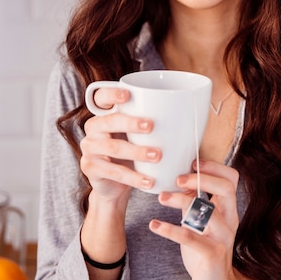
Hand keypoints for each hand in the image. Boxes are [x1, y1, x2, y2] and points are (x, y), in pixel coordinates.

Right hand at [81, 87, 160, 201]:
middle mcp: (94, 127)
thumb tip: (191, 113)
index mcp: (105, 113)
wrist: (114, 186)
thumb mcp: (139, 137)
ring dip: (137, 151)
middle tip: (151, 126)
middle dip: (131, 123)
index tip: (128, 95)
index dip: (111, 93)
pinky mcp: (90, 168)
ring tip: (157, 156)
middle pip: (109, 121)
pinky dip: (133, 177)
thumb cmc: (132, 154)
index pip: (101, 96)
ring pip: (113, 147)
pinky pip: (113, 172)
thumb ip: (152, 123)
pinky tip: (149, 180)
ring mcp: (89, 148)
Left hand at [149, 160, 239, 279]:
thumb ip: (194, 199)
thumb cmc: (205, 246)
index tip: (192, 163)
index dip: (214, 167)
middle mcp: (230, 219)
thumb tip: (178, 176)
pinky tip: (154, 225)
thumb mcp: (201, 219)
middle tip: (177, 179)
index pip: (232, 178)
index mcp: (228, 207)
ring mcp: (223, 237)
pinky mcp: (213, 254)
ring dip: (181, 201)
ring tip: (161, 198)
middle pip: (226, 189)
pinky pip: (191, 238)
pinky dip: (170, 229)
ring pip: (207, 212)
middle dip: (201, 179)